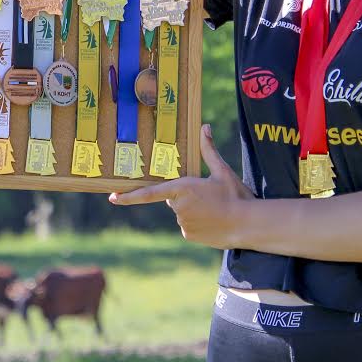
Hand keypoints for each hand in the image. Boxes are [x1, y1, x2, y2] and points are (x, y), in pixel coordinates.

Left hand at [107, 125, 253, 248]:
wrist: (248, 225)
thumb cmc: (235, 195)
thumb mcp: (222, 170)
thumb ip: (208, 149)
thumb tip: (205, 126)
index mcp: (182, 188)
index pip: (149, 193)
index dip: (129, 196)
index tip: (113, 198)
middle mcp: (178, 207)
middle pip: (172, 198)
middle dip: (184, 196)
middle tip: (207, 195)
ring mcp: (182, 223)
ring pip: (180, 212)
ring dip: (191, 209)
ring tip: (213, 208)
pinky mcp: (188, 235)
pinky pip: (187, 225)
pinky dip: (196, 222)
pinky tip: (212, 220)